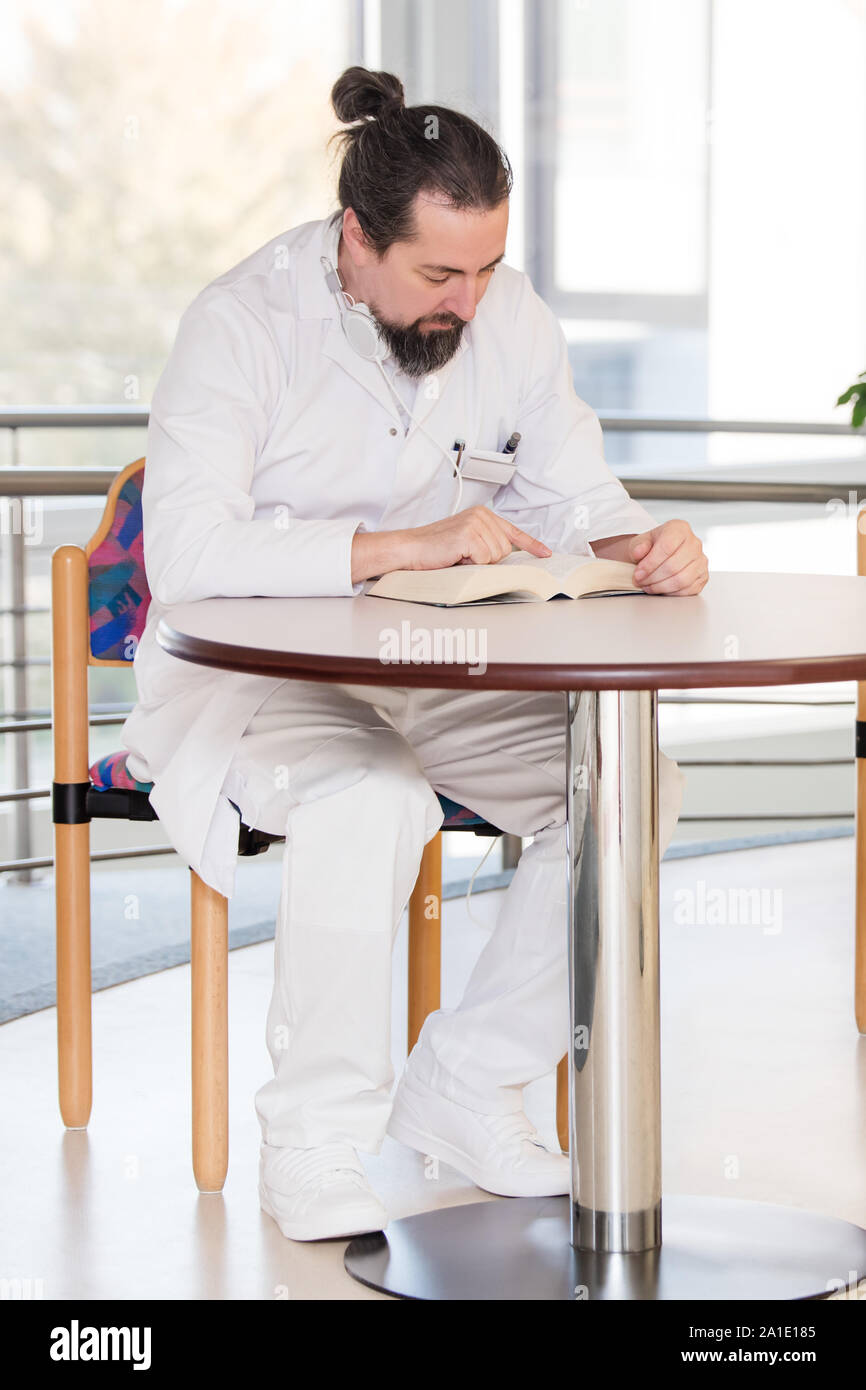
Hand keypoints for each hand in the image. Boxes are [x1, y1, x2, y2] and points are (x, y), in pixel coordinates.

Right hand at [351, 506, 550, 581]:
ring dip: (478, 562)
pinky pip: (484, 559)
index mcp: (483, 514)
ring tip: (459, 555)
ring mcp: (476, 523)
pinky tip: (455, 555)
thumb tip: (508, 557)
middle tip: (465, 556)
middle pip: (506, 550)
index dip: (531, 545)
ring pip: (496, 556)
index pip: (514, 532)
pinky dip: (470, 563)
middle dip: (488, 560)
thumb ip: (487, 543)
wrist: (411, 548)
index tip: (545, 554)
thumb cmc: (436, 548)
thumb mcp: (467, 541)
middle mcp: (482, 515)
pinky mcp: (469, 534)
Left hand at [629, 519, 707, 595]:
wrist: (660, 554)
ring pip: (681, 580)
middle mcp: (694, 543)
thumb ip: (638, 546)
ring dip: (660, 587)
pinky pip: (688, 589)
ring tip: (648, 586)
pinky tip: (660, 589)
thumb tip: (638, 552)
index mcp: (679, 529)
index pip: (667, 547)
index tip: (638, 573)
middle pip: (673, 566)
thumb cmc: (651, 547)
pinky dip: (671, 592)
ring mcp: (701, 560)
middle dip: (653, 578)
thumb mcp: (640, 542)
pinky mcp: (703, 576)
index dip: (650, 564)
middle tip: (640, 582)